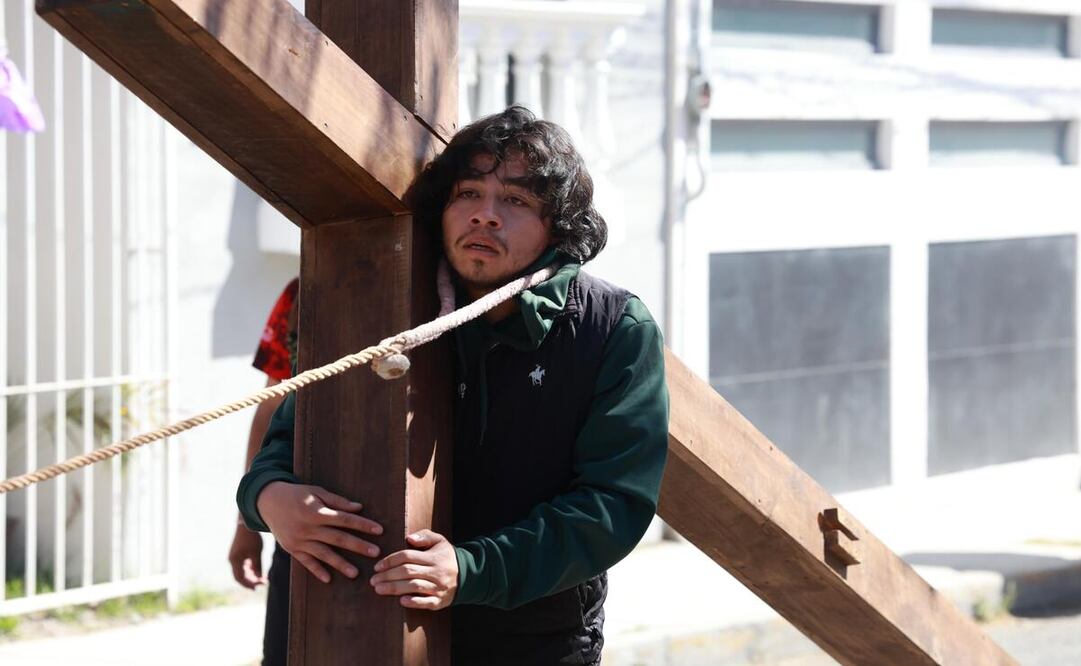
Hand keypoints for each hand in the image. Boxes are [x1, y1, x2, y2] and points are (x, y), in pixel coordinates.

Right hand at [228, 524, 266, 588]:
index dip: (248, 584)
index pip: (240, 578)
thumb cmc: (252, 538)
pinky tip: (259, 572)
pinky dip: (251, 570)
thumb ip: (258, 566)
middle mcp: (233, 560)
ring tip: (263, 579)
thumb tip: (260, 578)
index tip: (258, 587)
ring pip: (242, 572)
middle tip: (263, 583)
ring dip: (252, 576)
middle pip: (240, 576)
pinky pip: (244, 566)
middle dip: (251, 581)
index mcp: (235, 560)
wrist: (247, 524)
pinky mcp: (239, 554)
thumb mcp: (257, 552)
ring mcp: (235, 557)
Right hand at [256, 481, 382, 583]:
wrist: (268, 502)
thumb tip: (359, 508)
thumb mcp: (317, 492)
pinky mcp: (292, 549)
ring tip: (356, 574)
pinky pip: (306, 562)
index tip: (379, 530)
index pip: (345, 519)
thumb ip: (338, 501)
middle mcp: (308, 528)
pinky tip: (328, 579)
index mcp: (316, 512)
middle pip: (337, 538)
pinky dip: (317, 571)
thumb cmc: (297, 494)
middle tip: (376, 553)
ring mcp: (299, 540)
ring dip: (340, 564)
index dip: (362, 524)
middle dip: (358, 546)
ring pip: (323, 554)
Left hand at [370, 530, 457, 609]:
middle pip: (407, 572)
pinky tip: (401, 601)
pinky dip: (414, 602)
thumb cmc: (446, 556)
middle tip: (373, 580)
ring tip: (378, 589)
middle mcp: (436, 571)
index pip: (407, 556)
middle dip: (387, 576)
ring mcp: (438, 587)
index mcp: (433, 557)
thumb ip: (424, 536)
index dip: (390, 561)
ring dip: (394, 588)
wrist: (468, 575)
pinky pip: (426, 602)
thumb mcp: (439, 541)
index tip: (377, 566)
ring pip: (414, 586)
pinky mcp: (439, 601)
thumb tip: (409, 539)